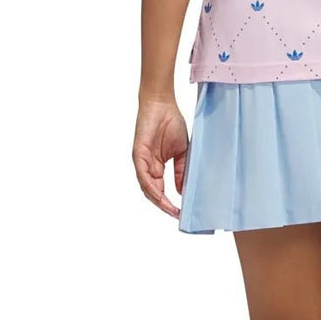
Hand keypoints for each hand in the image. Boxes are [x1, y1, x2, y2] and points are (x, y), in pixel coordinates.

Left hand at [132, 98, 188, 218]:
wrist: (162, 104)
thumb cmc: (171, 123)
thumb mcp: (182, 153)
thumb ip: (181, 172)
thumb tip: (181, 192)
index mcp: (156, 167)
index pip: (161, 190)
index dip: (170, 203)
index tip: (182, 212)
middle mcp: (147, 167)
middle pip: (153, 194)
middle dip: (165, 207)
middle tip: (178, 216)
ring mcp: (142, 162)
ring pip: (147, 188)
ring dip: (159, 201)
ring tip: (171, 210)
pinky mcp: (138, 155)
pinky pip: (143, 176)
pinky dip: (151, 188)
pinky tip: (161, 197)